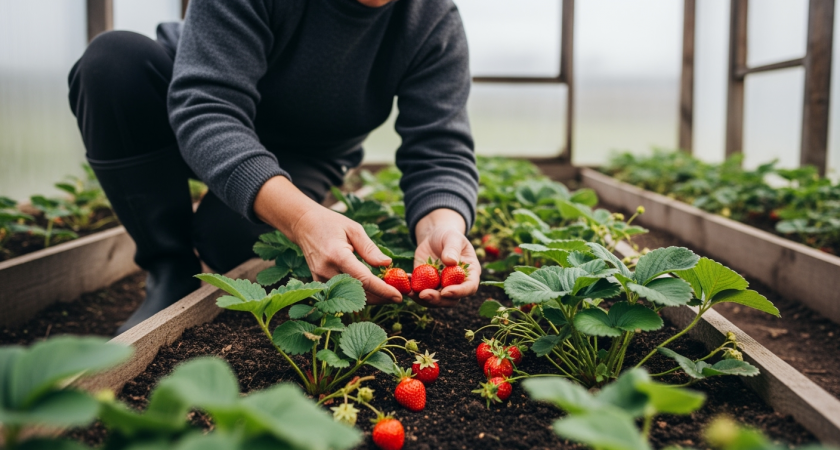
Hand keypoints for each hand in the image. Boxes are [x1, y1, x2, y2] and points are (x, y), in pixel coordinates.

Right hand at [254, 176, 402, 304]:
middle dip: (382, 297)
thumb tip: (387, 264)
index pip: (363, 279)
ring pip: (351, 296)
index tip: (399, 296)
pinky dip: (360, 294)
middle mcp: (326, 270)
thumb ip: (370, 248)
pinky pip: (343, 293)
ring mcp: (320, 278)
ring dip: (373, 298)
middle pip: (359, 292)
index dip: (383, 290)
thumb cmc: (331, 223)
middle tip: (400, 296)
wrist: (303, 225)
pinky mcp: (319, 282)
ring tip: (390, 293)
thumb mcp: (354, 229)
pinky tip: (374, 290)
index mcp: (337, 255)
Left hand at [410, 209, 479, 307]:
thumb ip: (452, 249)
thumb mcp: (452, 238)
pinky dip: (412, 291)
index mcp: (470, 274)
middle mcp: (457, 284)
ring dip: (422, 299)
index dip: (458, 292)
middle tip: (423, 294)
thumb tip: (451, 262)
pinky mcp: (427, 286)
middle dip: (437, 299)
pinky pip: (420, 293)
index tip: (446, 291)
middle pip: (450, 300)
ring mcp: (441, 287)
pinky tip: (403, 286)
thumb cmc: (448, 235)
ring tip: (410, 292)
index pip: (469, 288)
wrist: (434, 237)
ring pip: (435, 300)